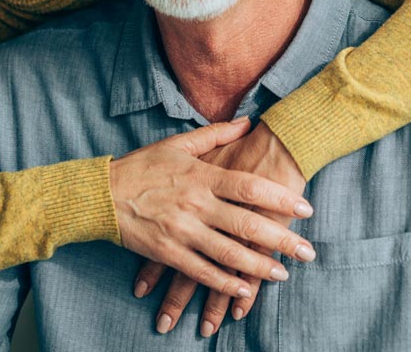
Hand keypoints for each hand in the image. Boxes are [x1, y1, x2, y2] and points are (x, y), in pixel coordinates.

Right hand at [110, 118, 313, 302]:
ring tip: (283, 274)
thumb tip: (248, 121)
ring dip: (259, 267)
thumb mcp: (177, 144)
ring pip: (228, 253)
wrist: (102, 193)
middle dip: (282, 240)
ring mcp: (181, 230)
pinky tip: (243, 290)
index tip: (305, 210)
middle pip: (246, 224)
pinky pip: (202, 272)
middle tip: (308, 252)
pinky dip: (224, 284)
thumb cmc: (142, 166)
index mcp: (200, 175)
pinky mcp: (167, 252)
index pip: (249, 187)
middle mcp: (195, 204)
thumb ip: (215, 134)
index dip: (280, 199)